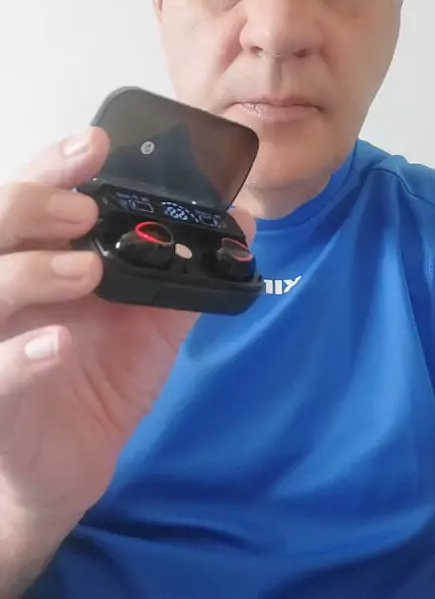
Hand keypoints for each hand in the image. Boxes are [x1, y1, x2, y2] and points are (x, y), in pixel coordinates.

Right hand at [0, 127, 254, 559]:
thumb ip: (186, 273)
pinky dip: (22, 355)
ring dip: (33, 270)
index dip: (57, 166)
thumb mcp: (152, 323)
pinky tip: (59, 345)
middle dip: (35, 204)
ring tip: (86, 271)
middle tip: (83, 211)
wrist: (72, 463)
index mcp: (46, 257)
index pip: (38, 196)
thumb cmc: (101, 378)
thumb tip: (238, 222)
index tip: (96, 145)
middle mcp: (11, 287)